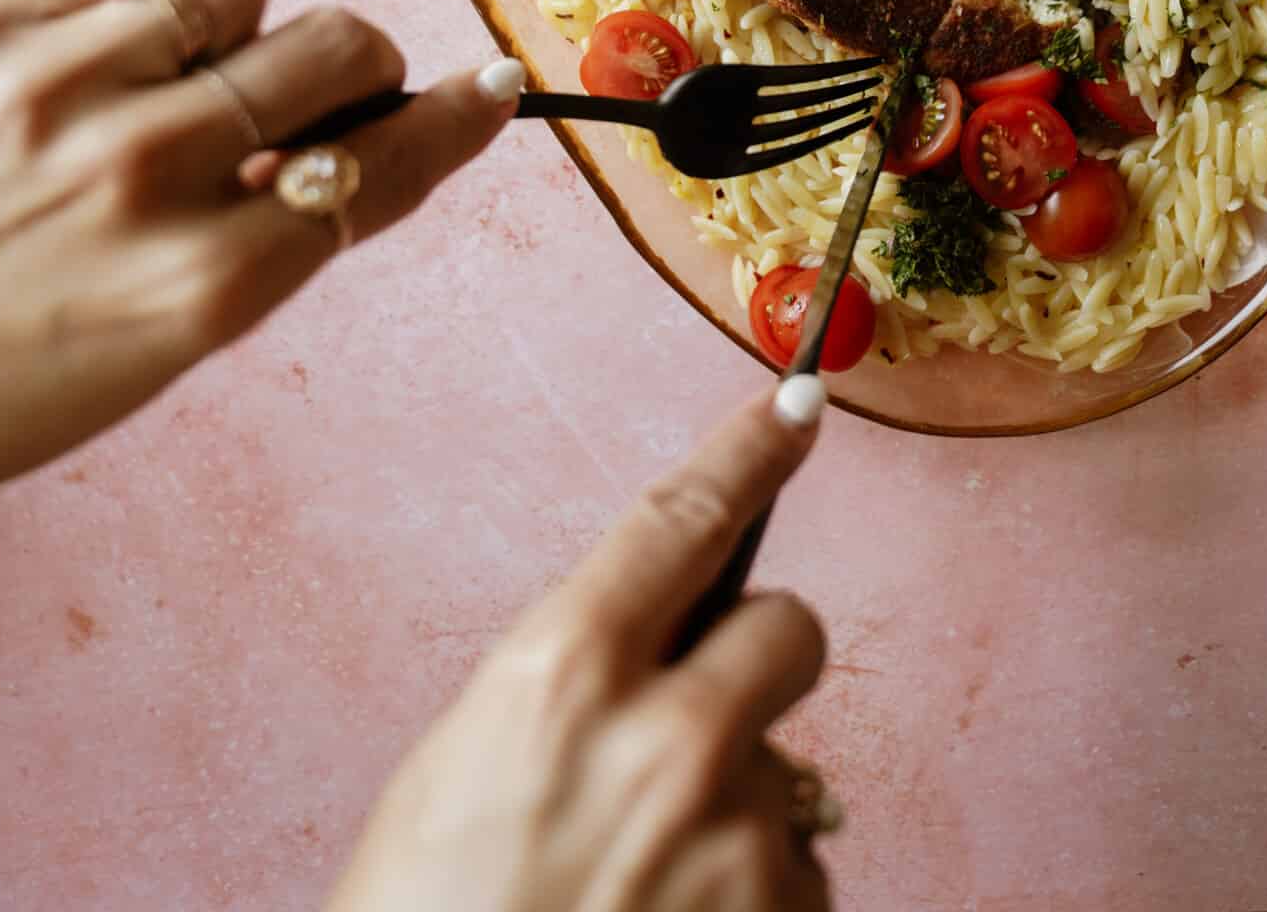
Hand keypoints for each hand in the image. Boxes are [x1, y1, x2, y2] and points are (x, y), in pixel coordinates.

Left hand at [0, 0, 521, 483]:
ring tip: (159, 70)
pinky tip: (84, 54)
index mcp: (199, 285)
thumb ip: (257, 244)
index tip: (488, 88)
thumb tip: (356, 134)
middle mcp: (143, 174)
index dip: (453, 120)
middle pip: (336, 46)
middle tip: (294, 90)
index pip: (383, 171)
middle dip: (340, 63)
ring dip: (224, 19)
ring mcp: (55, 86)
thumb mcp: (144, 352)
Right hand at [330, 388, 834, 911]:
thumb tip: (663, 641)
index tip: (796, 404)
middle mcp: (665, 739)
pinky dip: (754, 900)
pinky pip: (801, 875)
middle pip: (787, 626)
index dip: (747, 449)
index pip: (682, 520)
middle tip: (704, 714)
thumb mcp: (466, 758)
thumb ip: (574, 679)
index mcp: (562, 672)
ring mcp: (734, 841)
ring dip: (741, 808)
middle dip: (757, 655)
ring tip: (645, 884)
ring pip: (790, 770)